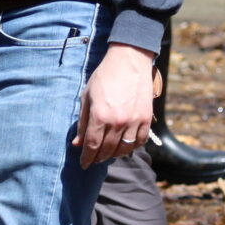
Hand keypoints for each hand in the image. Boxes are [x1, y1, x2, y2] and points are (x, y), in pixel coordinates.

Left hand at [75, 44, 156, 166]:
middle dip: (98, 158)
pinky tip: (125, 146)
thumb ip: (83, 122)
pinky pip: (140, 141)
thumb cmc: (104, 76)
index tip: (84, 164)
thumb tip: (78, 143)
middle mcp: (117, 122)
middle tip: (94, 160)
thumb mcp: (87, 97)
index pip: (92, 146)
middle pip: (107, 150)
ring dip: (114, 154)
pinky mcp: (146, 118)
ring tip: (108, 153)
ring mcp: (134, 121)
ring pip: (124, 149)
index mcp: (100, 116)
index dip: (87, 158)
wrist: (129, 60)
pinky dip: (132, 147)